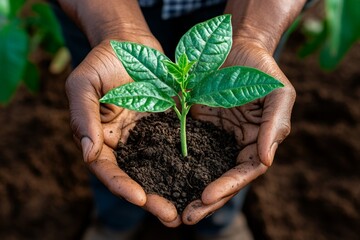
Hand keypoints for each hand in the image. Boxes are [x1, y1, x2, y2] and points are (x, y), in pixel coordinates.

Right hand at [66, 40, 180, 226]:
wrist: (130, 43)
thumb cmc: (102, 60)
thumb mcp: (83, 83)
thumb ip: (82, 116)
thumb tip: (88, 154)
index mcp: (100, 136)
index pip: (107, 168)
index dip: (121, 185)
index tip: (139, 197)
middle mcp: (124, 142)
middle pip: (135, 176)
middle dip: (151, 198)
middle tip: (170, 216)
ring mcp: (146, 136)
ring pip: (158, 168)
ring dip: (171, 188)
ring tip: (188, 208)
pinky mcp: (167, 126)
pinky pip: (176, 148)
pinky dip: (185, 165)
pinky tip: (200, 178)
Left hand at [182, 41, 295, 223]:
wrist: (235, 45)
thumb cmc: (261, 69)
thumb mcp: (278, 93)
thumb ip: (276, 125)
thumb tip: (266, 161)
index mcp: (256, 142)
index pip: (244, 172)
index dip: (228, 186)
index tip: (207, 196)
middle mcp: (233, 144)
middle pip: (221, 178)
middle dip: (206, 200)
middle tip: (186, 217)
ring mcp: (213, 136)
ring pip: (201, 168)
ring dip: (187, 188)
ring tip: (171, 208)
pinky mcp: (193, 125)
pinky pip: (183, 147)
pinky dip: (173, 163)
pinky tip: (158, 176)